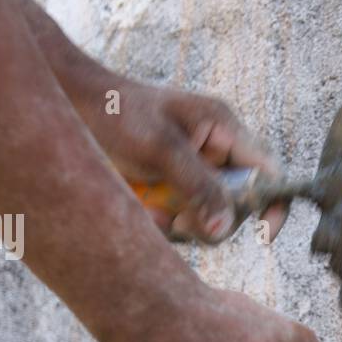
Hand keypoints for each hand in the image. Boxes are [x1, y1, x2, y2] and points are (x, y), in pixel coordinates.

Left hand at [76, 77, 288, 242]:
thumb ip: (198, 186)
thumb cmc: (115, 112)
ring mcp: (193, 174)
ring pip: (207, 219)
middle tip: (179, 222)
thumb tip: (225, 228)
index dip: (273, 204)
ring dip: (180, 224)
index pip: (269, 171)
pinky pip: (180, 221)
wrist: (69, 107)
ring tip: (149, 210)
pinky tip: (140, 208)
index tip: (262, 234)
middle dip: (210, 219)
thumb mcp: (160, 147)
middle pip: (238, 205)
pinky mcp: (171, 190)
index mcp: (224, 130)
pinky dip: (161, 222)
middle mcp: (215, 154)